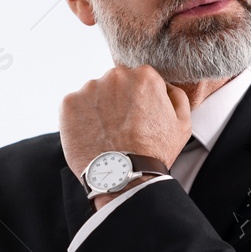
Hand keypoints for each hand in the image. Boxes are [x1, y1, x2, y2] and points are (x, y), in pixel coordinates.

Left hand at [59, 65, 191, 180]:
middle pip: (116, 83)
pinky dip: (80, 119)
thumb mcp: (182, 124)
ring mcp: (90, 88)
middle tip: (122, 127)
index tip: (137, 117)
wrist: (122, 176)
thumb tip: (164, 85)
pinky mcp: (69, 103)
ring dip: (98, 108)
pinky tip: (92, 135)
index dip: (138, 100)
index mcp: (144, 76)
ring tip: (106, 134)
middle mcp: (116, 75)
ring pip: (94, 94)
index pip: (139, 79)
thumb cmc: (154, 153)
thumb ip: (176, 96)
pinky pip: (75, 106)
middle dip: (117, 100)